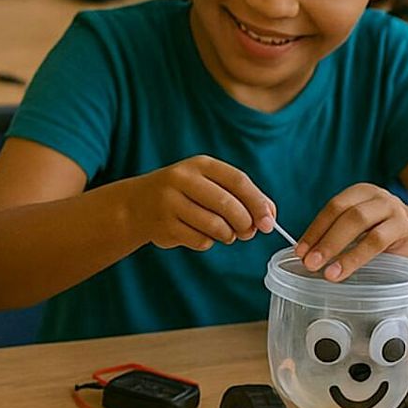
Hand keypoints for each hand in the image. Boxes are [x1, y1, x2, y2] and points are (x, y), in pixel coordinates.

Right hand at [136, 157, 275, 251]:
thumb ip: (240, 196)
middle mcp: (183, 179)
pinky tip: (200, 234)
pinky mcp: (165, 225)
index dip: (257, 202)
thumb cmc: (184, 194)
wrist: (137, 205)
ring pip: (215, 226)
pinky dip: (207, 243)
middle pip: (228, 204)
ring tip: (225, 234)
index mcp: (200, 165)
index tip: (270, 221)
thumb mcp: (208, 184)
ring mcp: (171, 202)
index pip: (238, 181)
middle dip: (245, 223)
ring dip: (227, 236)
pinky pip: (200, 240)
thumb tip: (270, 216)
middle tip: (249, 233)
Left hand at [296, 183, 407, 280]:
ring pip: (361, 225)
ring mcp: (394, 210)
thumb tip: (304, 255)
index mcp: (360, 193)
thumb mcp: (358, 229)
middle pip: (346, 214)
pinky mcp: (406, 228)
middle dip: (325, 240)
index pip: (333, 207)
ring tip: (327, 273)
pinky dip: (357, 257)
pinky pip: (377, 241)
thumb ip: (335, 235)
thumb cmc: (379, 235)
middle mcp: (377, 197)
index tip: (300, 251)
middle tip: (309, 263)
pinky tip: (344, 270)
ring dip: (340, 250)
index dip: (315, 229)